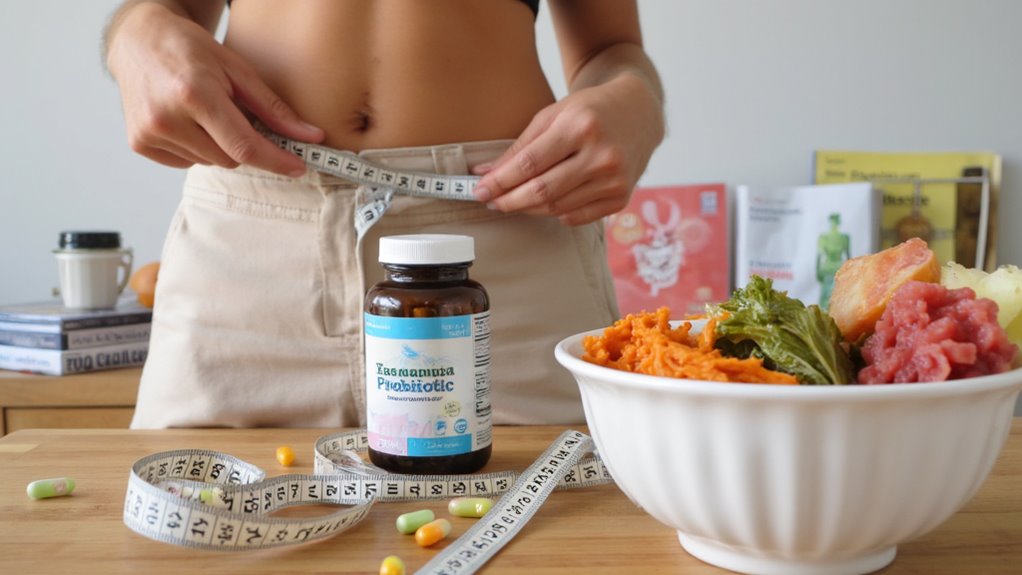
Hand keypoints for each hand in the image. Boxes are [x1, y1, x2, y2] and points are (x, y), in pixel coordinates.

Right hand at [106, 3, 323, 175]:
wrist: (137, 41)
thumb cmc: (190, 50)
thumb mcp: (237, 70)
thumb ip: (274, 108)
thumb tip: (311, 137)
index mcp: (194, 94)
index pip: (244, 145)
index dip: (276, 160)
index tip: (298, 167)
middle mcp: (167, 118)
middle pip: (230, 158)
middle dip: (242, 143)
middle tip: (235, 114)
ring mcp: (149, 134)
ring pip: (210, 163)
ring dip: (217, 145)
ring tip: (204, 112)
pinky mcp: (139, 144)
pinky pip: (187, 163)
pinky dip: (196, 148)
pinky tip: (187, 121)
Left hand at [471, 74, 662, 225]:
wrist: (638, 111)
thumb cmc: (589, 110)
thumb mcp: (553, 115)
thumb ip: (520, 146)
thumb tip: (485, 174)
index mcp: (581, 127)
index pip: (530, 164)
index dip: (500, 181)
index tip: (479, 189)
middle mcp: (602, 155)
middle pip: (542, 191)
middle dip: (509, 200)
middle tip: (490, 201)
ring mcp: (615, 179)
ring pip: (557, 207)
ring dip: (528, 208)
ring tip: (512, 201)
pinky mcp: (621, 197)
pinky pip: (576, 216)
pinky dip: (554, 213)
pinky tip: (544, 203)